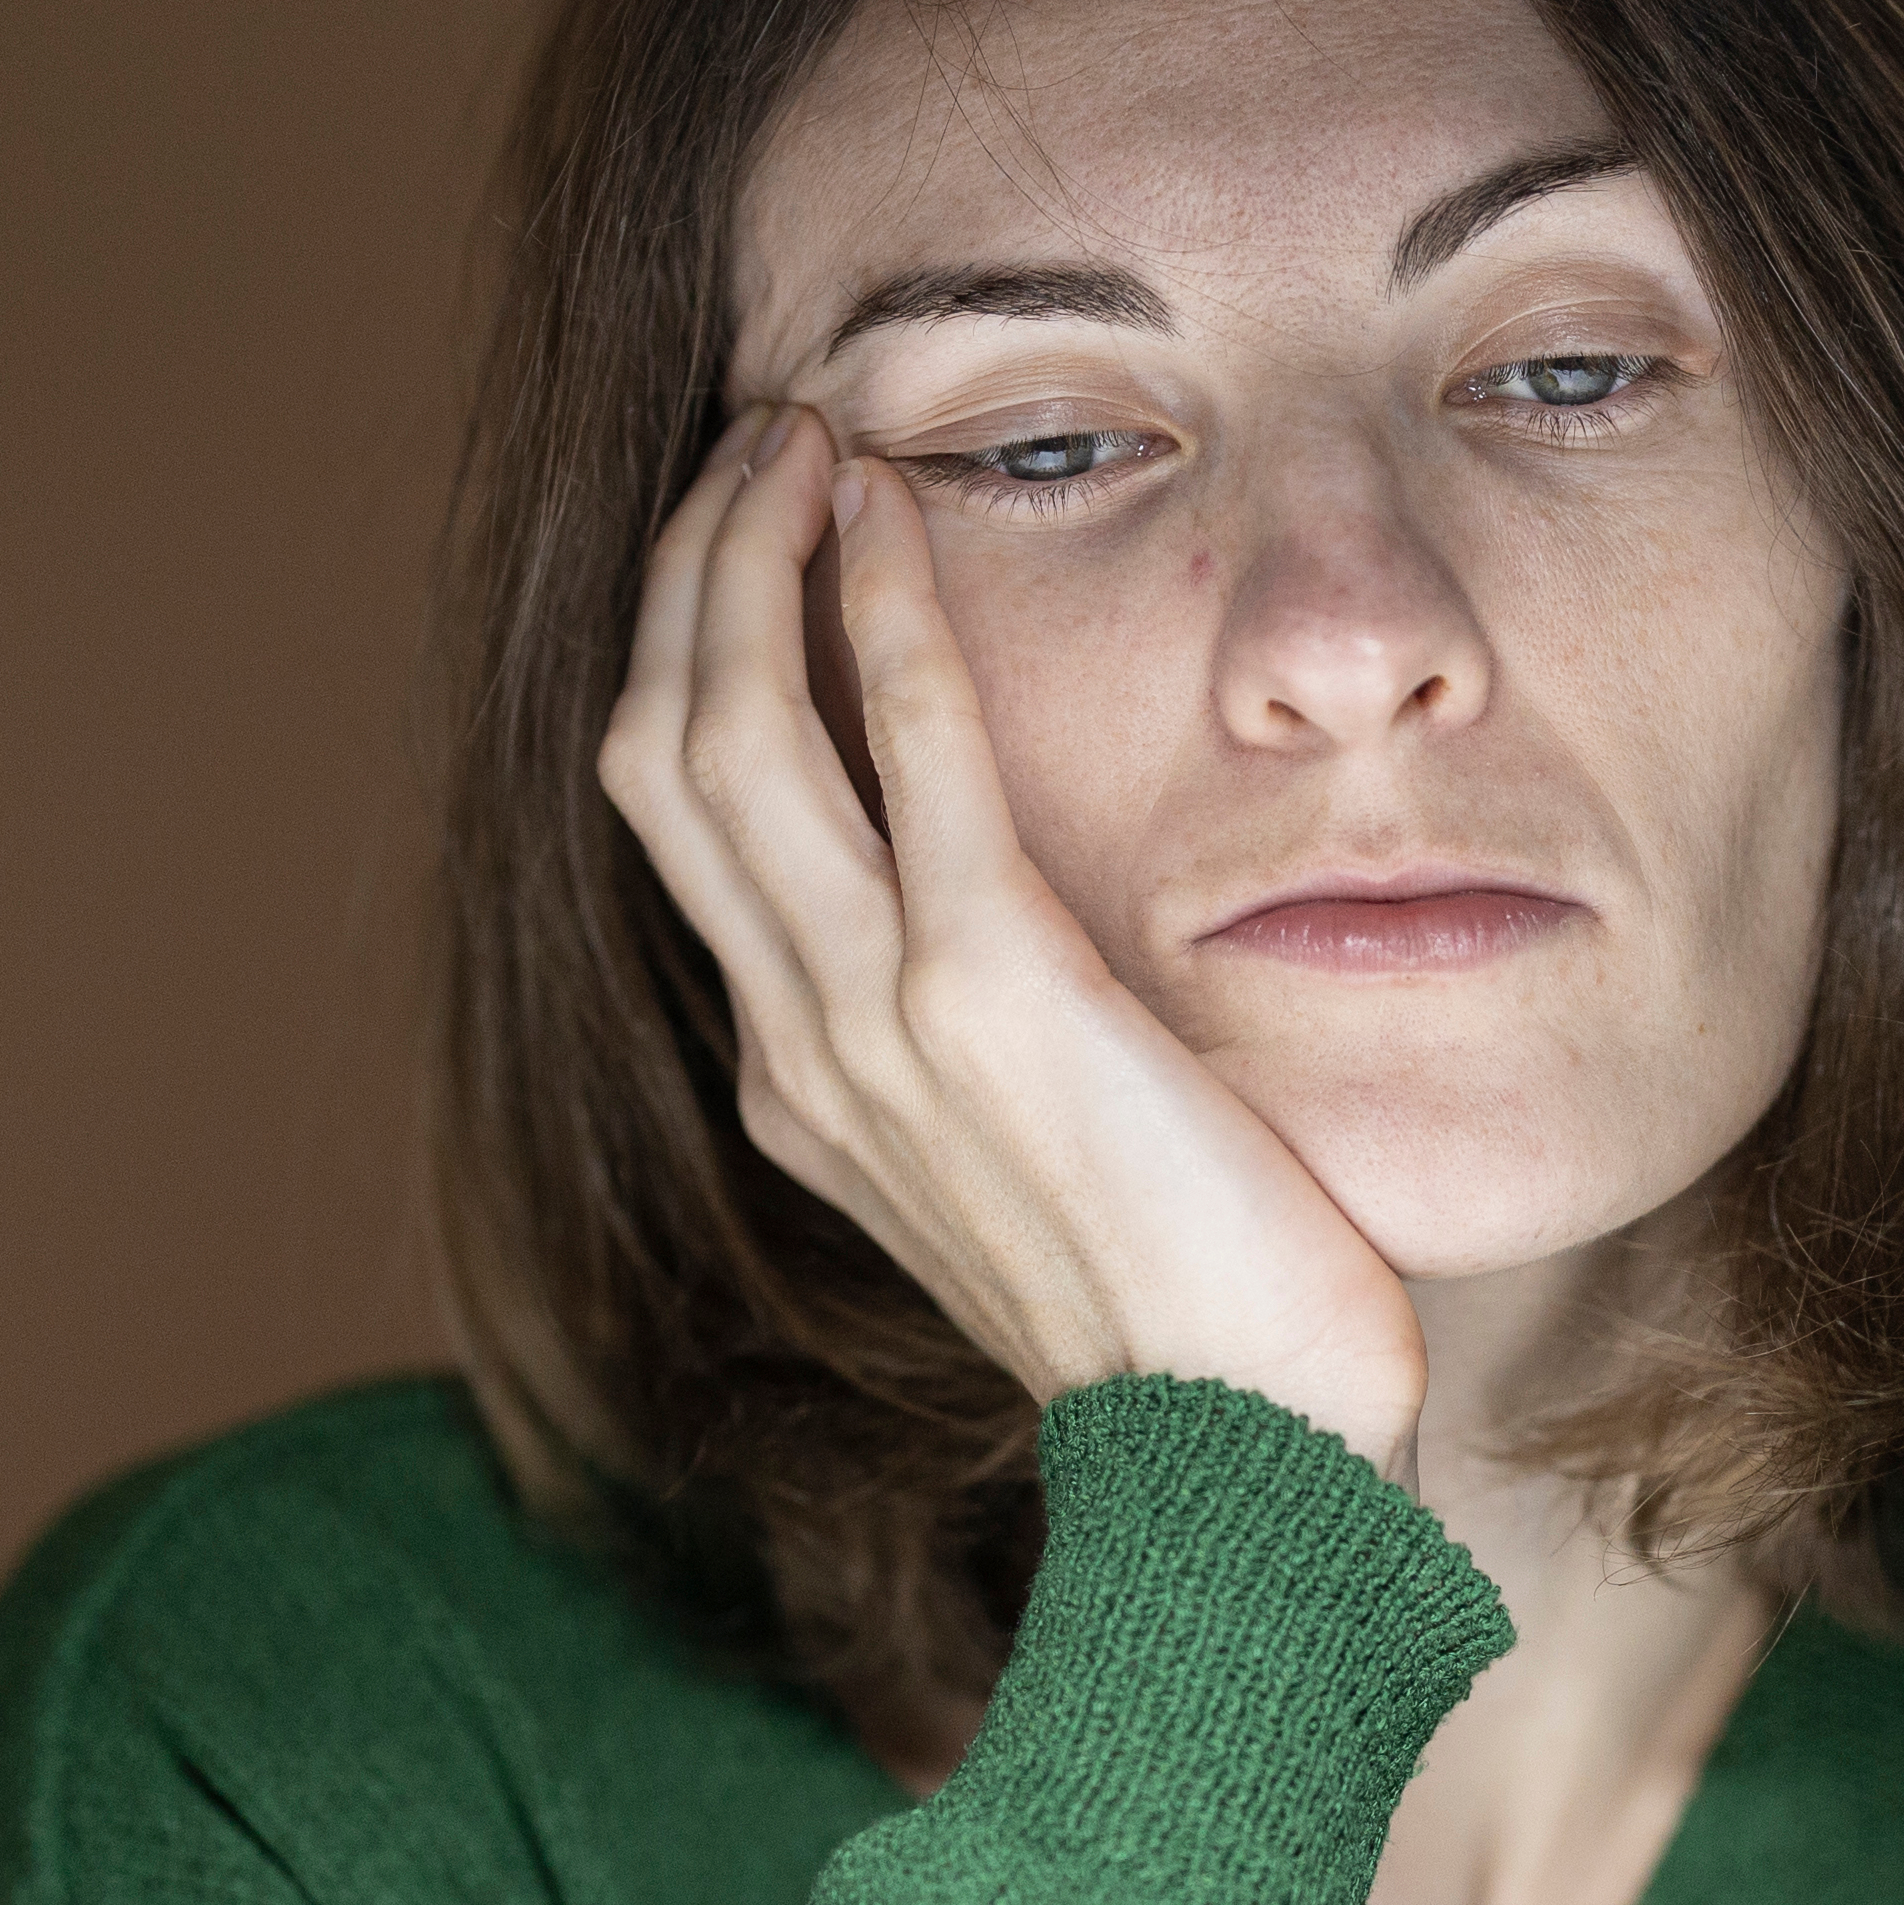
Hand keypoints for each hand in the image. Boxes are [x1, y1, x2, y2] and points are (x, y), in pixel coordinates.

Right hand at [597, 405, 1431, 1480]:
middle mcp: (799, 1046)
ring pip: (725, 733)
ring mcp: (872, 1022)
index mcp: (801, 1086)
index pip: (681, 828)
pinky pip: (903, 757)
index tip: (747, 540)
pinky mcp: (989, 994)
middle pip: (659, 752)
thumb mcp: (1045, 1164)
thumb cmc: (1194, 1325)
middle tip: (760, 442)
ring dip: (752, 556)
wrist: (1244, 1467)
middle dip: (689, 572)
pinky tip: (896, 510)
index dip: (687, 658)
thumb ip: (988, 1051)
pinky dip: (878, 610)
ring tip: (807, 437)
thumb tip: (1015, 943)